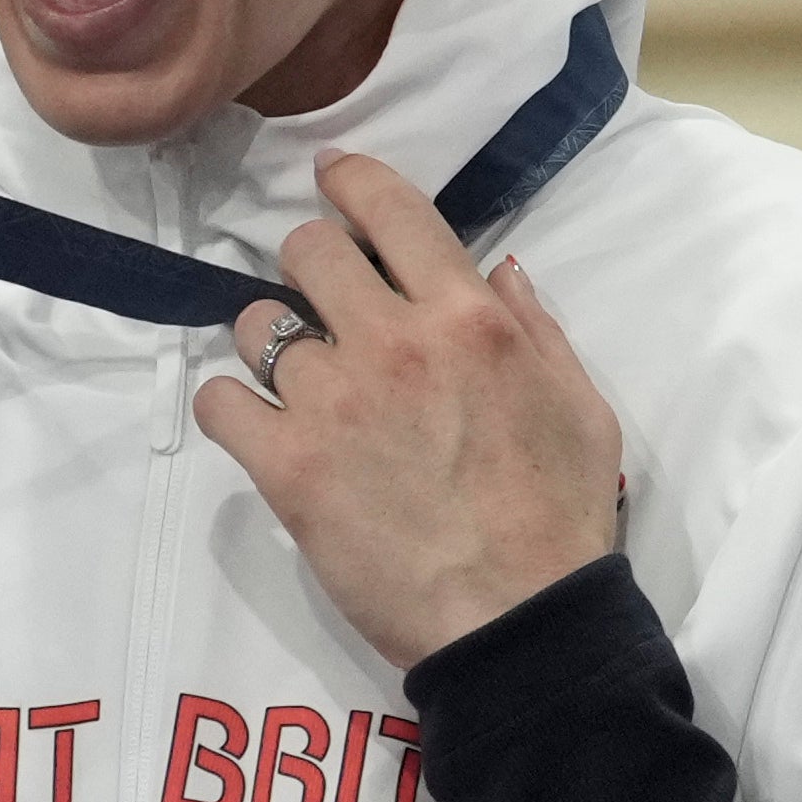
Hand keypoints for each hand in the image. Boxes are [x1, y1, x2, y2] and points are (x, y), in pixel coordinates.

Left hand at [193, 153, 624, 667]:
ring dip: (273, 346)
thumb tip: (500, 273)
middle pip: (307, 251)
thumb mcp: (582, 409)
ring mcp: (333, 402)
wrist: (518, 621)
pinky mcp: (287, 465)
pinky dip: (233, 411)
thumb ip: (538, 331)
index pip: (389, 209)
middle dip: (311, 267)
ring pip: (256, 325)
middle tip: (326, 308)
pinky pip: (219, 402)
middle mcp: (395, 342)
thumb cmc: (562, 519)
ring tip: (300, 386)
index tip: (332, 179)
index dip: (350, 181)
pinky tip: (262, 432)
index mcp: (471, 319)